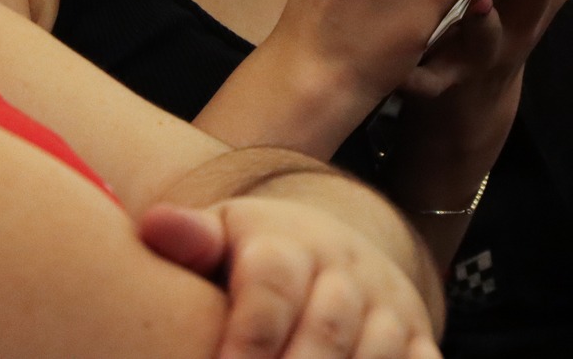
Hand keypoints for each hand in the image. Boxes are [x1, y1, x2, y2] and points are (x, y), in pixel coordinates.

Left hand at [140, 199, 439, 358]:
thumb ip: (191, 240)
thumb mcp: (224, 236)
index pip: (271, 285)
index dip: (247, 338)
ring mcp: (388, 306)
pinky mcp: (419, 338)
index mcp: (290, 245)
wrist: (334, 249)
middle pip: (326, 329)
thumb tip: (153, 226)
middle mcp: (347, 271)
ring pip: (376, 354)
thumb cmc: (257, 256)